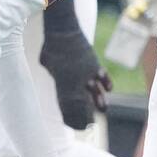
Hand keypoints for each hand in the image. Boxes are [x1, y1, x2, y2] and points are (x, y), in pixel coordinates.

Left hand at [39, 13, 112, 129]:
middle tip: (90, 123)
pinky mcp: (95, 64)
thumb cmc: (51, 48)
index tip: (73, 125)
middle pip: (83, 101)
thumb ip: (54, 72)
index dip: (70, 116)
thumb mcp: (48, 63)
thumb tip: (57, 74)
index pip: (67, 104)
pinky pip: (102, 76)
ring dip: (99, 101)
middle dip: (86, 113)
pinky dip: (106, 82)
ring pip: (95, 91)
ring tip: (103, 109)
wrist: (62, 32)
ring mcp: (87, 72)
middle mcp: (76, 80)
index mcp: (62, 83)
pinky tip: (108, 89)